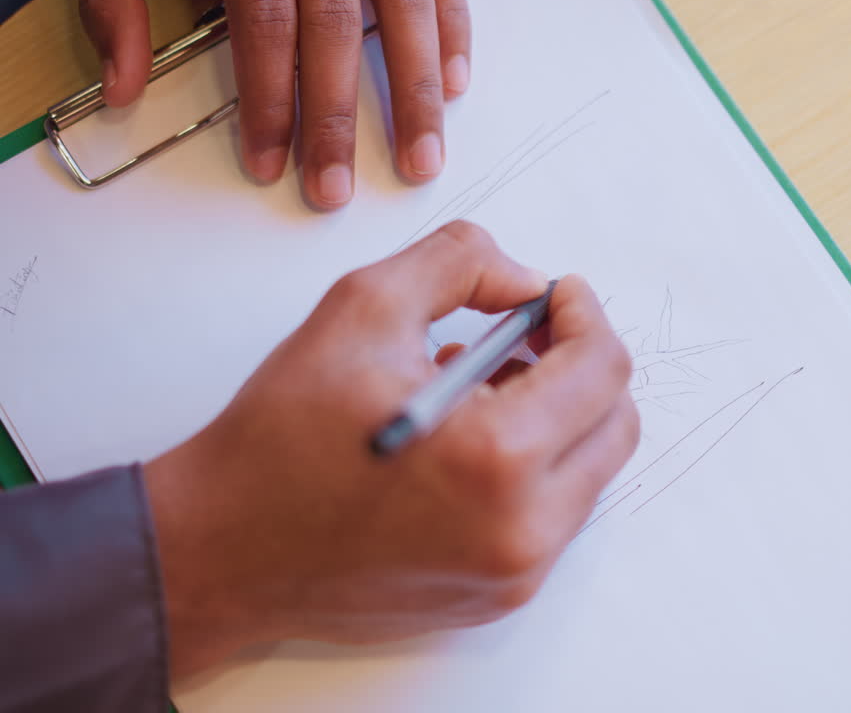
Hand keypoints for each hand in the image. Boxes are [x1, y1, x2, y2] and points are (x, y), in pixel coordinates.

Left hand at [79, 0, 470, 207]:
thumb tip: (121, 84)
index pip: (265, 28)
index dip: (270, 103)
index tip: (270, 162)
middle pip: (335, 33)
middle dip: (338, 120)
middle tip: (335, 186)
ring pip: (406, 13)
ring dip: (414, 94)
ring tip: (420, 157)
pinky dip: (453, 33)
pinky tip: (451, 83)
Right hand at [143, 221, 638, 677]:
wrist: (224, 551)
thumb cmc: (279, 441)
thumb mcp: (363, 309)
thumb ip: (460, 264)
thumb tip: (525, 280)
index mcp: (496, 459)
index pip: (601, 369)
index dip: (584, 315)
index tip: (555, 295)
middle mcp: (521, 529)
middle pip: (615, 423)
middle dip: (581, 364)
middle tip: (528, 335)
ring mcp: (515, 573)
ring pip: (590, 470)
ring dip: (557, 415)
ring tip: (481, 385)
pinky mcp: (499, 596)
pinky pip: (555, 513)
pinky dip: (534, 465)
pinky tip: (469, 439)